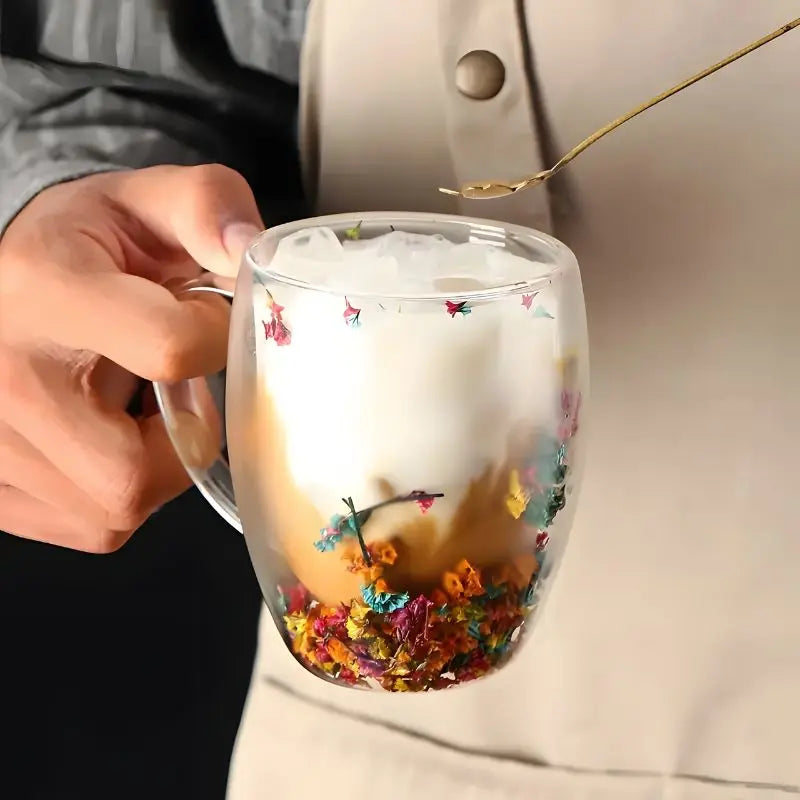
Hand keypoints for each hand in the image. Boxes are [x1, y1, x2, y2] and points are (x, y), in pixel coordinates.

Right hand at [0, 164, 262, 551]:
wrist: (11, 284)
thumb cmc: (89, 245)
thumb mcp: (148, 201)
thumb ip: (208, 206)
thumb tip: (248, 252)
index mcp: (43, 287)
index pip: (170, 348)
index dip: (217, 342)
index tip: (209, 323)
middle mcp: (2, 375)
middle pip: (129, 473)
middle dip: (185, 441)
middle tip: (181, 395)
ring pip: (111, 512)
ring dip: (155, 470)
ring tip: (140, 413)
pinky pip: (89, 527)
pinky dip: (120, 497)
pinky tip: (111, 440)